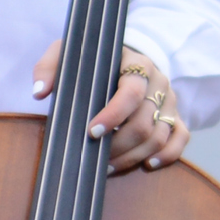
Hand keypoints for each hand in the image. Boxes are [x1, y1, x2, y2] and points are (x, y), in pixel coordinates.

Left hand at [31, 41, 189, 174]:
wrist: (126, 55)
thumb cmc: (94, 59)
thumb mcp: (70, 52)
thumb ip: (51, 67)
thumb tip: (40, 91)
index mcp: (136, 64)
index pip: (131, 92)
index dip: (113, 115)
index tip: (92, 132)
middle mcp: (158, 81)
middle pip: (144, 122)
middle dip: (118, 145)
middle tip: (95, 158)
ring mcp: (169, 100)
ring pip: (159, 136)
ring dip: (133, 156)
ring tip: (107, 167)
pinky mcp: (175, 115)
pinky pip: (180, 139)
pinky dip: (166, 155)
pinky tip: (146, 165)